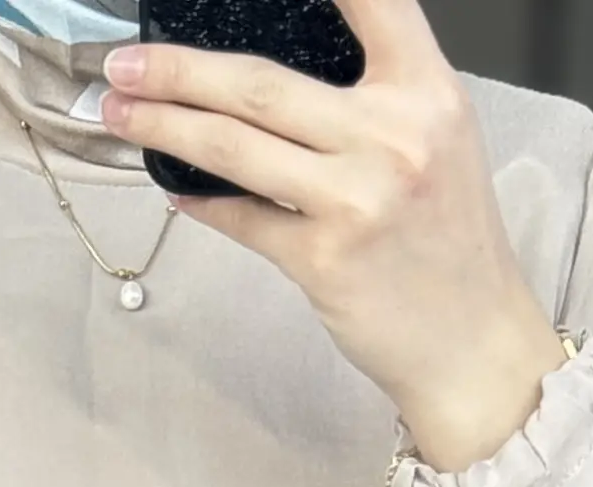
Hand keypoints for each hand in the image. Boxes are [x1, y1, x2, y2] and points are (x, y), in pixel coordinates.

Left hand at [96, 0, 567, 471]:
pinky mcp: (324, 261)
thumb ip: (378, 96)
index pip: (370, 0)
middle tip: (123, 63)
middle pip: (259, 84)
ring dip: (164, 127)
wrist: (473, 346)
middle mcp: (393, 136)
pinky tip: (173, 188)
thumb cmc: (451, 243)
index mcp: (427, 92)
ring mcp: (356, 200)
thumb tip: (279, 73)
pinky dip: (202, 203)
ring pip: (235, 147)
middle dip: (177, 70)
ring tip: (119, 112)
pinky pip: (244, 219)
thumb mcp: (439, 141)